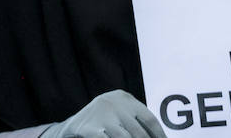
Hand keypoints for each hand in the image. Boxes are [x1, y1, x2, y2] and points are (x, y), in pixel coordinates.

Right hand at [40, 89, 164, 137]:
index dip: (160, 136)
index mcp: (123, 97)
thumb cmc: (102, 124)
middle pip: (139, 132)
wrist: (70, 129)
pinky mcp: (88, 128)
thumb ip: (135, 121)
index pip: (149, 119)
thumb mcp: (118, 115)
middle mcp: (112, 102)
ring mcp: (100, 115)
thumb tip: (160, 137)